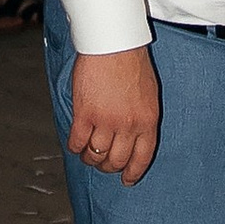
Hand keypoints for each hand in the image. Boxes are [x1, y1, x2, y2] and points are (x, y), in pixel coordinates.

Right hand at [66, 46, 159, 183]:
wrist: (113, 43)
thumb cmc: (132, 62)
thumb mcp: (148, 94)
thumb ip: (142, 118)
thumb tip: (133, 137)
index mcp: (147, 120)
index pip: (142, 157)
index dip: (133, 172)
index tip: (126, 180)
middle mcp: (128, 125)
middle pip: (117, 160)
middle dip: (109, 167)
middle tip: (103, 164)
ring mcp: (105, 121)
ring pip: (96, 154)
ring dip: (90, 158)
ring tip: (88, 153)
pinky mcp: (85, 114)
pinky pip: (77, 142)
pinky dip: (75, 147)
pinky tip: (76, 143)